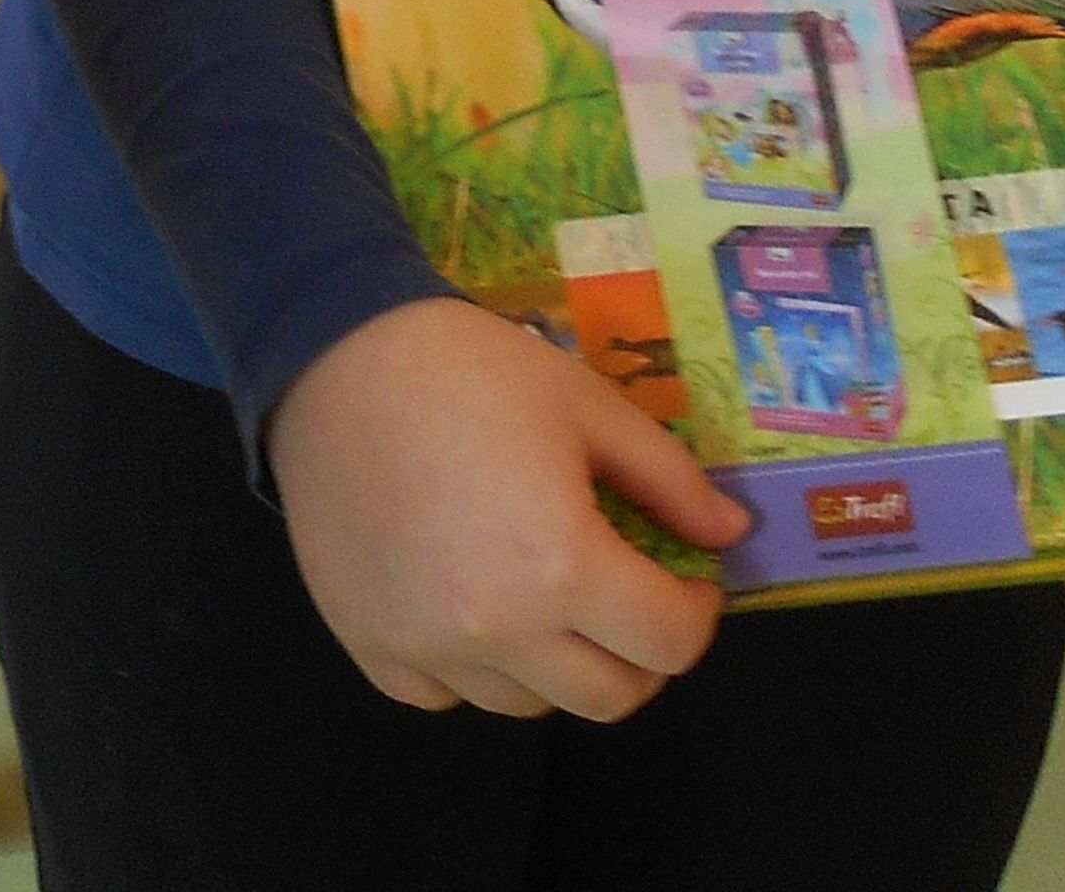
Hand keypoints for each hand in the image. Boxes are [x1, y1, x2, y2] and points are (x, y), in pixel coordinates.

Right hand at [265, 295, 750, 720]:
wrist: (334, 359)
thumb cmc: (471, 372)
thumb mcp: (587, 406)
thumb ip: (669, 481)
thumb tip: (730, 534)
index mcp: (562, 569)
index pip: (670, 644)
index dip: (696, 611)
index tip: (686, 577)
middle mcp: (498, 631)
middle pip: (611, 696)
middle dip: (643, 652)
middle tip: (629, 595)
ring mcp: (428, 649)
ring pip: (531, 705)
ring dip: (558, 662)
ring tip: (543, 591)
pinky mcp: (373, 647)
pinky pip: (448, 694)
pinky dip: (474, 666)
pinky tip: (470, 600)